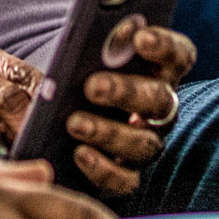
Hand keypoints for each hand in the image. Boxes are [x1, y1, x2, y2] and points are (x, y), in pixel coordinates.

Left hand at [68, 19, 196, 196]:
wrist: (40, 122)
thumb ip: (75, 48)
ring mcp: (143, 144)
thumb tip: (76, 43)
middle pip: (161, 100)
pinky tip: (79, 154)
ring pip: (145, 143)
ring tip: (74, 123)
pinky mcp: (124, 176)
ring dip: (110, 133)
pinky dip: (104, 169)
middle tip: (92, 86)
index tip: (140, 38)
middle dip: (128, 92)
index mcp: (153, 72)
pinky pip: (125, 181)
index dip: (166, 46)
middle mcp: (156, 110)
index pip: (178, 56)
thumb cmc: (60, 79)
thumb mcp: (61, 59)